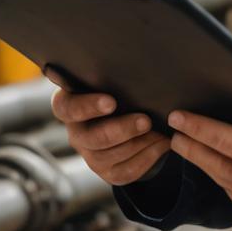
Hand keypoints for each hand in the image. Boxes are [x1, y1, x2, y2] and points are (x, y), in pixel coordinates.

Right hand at [49, 82, 170, 186]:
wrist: (129, 115)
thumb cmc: (117, 89)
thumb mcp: (109, 80)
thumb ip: (111, 74)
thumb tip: (133, 58)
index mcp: (69, 106)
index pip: (69, 108)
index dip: (88, 106)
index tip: (111, 102)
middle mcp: (76, 133)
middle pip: (93, 138)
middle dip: (122, 130)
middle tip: (146, 120)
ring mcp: (90, 156)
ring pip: (111, 157)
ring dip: (138, 144)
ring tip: (160, 131)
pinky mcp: (107, 172)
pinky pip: (126, 171)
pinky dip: (146, 158)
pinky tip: (162, 144)